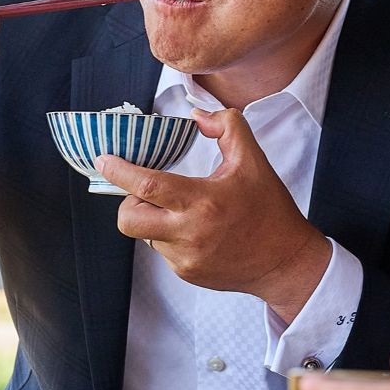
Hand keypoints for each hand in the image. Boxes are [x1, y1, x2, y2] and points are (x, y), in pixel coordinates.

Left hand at [98, 108, 331, 319]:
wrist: (286, 261)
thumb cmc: (269, 209)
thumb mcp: (253, 160)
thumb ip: (227, 127)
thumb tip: (196, 116)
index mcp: (204, 201)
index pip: (148, 185)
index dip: (120, 172)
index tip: (104, 160)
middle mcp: (190, 233)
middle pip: (128, 219)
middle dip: (127, 202)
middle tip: (145, 192)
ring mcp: (185, 257)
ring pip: (144, 235)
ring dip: (153, 219)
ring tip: (183, 212)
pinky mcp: (187, 273)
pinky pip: (162, 251)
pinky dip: (169, 237)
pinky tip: (196, 232)